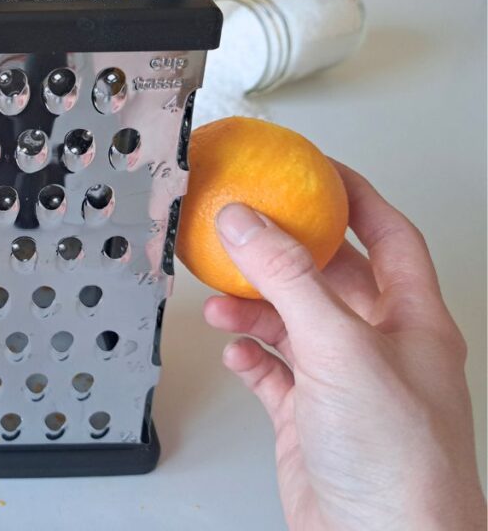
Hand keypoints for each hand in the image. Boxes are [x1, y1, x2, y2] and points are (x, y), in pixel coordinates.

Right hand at [204, 162, 484, 529]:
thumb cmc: (398, 464)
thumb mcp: (340, 350)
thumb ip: (288, 280)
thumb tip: (246, 223)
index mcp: (412, 322)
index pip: (390, 238)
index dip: (355, 199)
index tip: (318, 170)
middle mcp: (381, 350)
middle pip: (330, 280)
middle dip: (286, 255)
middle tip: (247, 229)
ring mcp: (345, 387)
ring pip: (294, 326)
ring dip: (255, 310)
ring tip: (222, 303)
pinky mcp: (312, 422)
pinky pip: (274, 373)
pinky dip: (251, 358)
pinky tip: (236, 354)